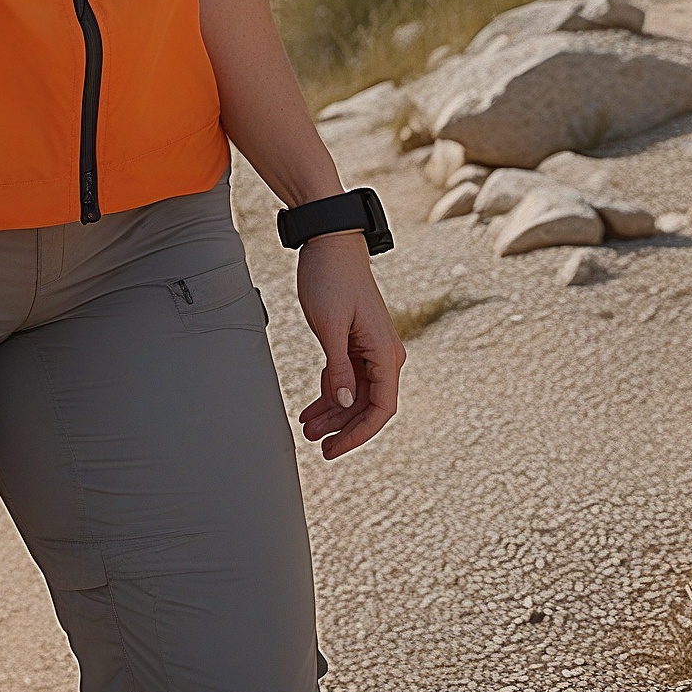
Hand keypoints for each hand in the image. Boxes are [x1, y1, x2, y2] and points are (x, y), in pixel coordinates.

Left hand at [294, 232, 403, 457]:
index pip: (380, 409)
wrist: (329, 242)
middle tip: (314, 444)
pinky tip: (311, 409)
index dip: (358, 434)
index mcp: (385, 354)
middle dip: (342, 427)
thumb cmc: (331, 278)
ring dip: (332, 413)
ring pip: (354, 394)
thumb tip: (343, 403)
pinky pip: (345, 377)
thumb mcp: (330, 326)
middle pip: (367, 406)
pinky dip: (329, 393)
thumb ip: (337, 368)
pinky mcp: (354, 342)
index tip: (334, 449)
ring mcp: (369, 349)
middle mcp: (383, 355)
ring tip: (306, 429)